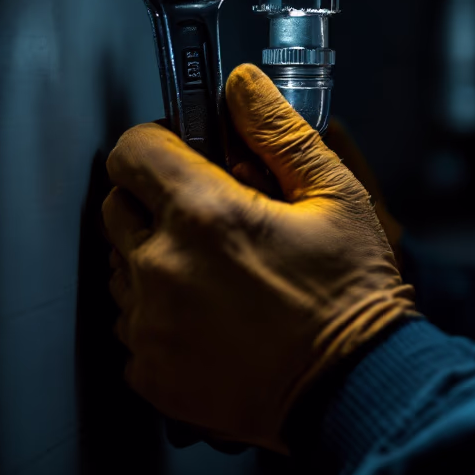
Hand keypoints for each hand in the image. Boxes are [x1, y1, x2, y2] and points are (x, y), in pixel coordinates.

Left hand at [101, 64, 415, 452]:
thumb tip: (242, 86)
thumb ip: (279, 133)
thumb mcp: (335, 196)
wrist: (356, 388)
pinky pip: (133, 321)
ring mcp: (151, 325)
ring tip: (219, 269)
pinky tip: (213, 312)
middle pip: (118, 205)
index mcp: (205, 216)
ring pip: (121, 266)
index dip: (160, 142)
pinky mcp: (151, 370)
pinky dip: (161, 312)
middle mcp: (163, 269)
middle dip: (155, 198)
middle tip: (211, 213)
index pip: (132, 151)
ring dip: (156, 256)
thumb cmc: (352, 295)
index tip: (186, 154)